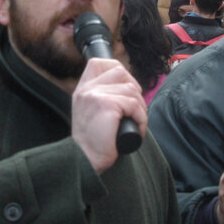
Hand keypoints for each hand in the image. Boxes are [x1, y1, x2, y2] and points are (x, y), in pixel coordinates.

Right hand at [71, 58, 146, 173]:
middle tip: (134, 109)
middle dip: (134, 89)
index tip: (125, 90)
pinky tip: (136, 129)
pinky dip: (141, 118)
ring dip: (140, 108)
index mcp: (82, 89)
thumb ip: (102, 98)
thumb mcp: (92, 113)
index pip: (99, 63)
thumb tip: (129, 88)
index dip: (118, 71)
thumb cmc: (93, 143)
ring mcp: (95, 95)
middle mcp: (86, 89)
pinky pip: (135, 104)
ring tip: (135, 123)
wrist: (84, 161)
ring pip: (131, 89)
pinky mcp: (106, 105)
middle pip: (120, 71)